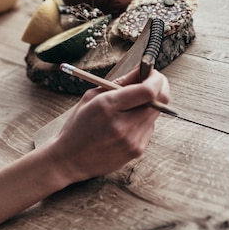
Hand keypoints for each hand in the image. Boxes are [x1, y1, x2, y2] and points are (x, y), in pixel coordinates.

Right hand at [48, 68, 169, 184]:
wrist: (69, 160)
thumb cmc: (78, 126)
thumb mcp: (91, 97)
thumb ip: (119, 82)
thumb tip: (141, 69)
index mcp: (107, 106)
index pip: (148, 91)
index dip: (156, 78)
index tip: (151, 72)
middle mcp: (123, 124)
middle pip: (159, 101)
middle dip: (159, 87)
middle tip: (150, 82)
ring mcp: (132, 140)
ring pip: (155, 114)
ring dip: (149, 105)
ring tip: (129, 107)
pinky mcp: (136, 151)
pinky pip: (149, 128)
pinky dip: (142, 120)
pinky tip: (125, 124)